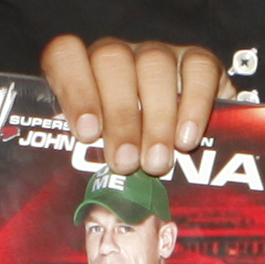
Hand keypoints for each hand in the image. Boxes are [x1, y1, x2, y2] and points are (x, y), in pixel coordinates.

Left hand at [40, 34, 227, 174]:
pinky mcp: (197, 60)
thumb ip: (88, 168)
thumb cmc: (129, 158)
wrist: (186, 153)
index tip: (88, 133)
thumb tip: (87, 210)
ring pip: (154, 63)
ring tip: (156, 162)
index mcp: (82, 72)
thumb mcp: (102, 162)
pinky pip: (199, 68)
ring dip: (155, 117)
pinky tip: (186, 139)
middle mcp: (118, 56)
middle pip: (111, 60)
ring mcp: (158, 53)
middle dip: (119, 115)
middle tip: (125, 162)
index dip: (74, 88)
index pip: (65, 54)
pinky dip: (194, 104)